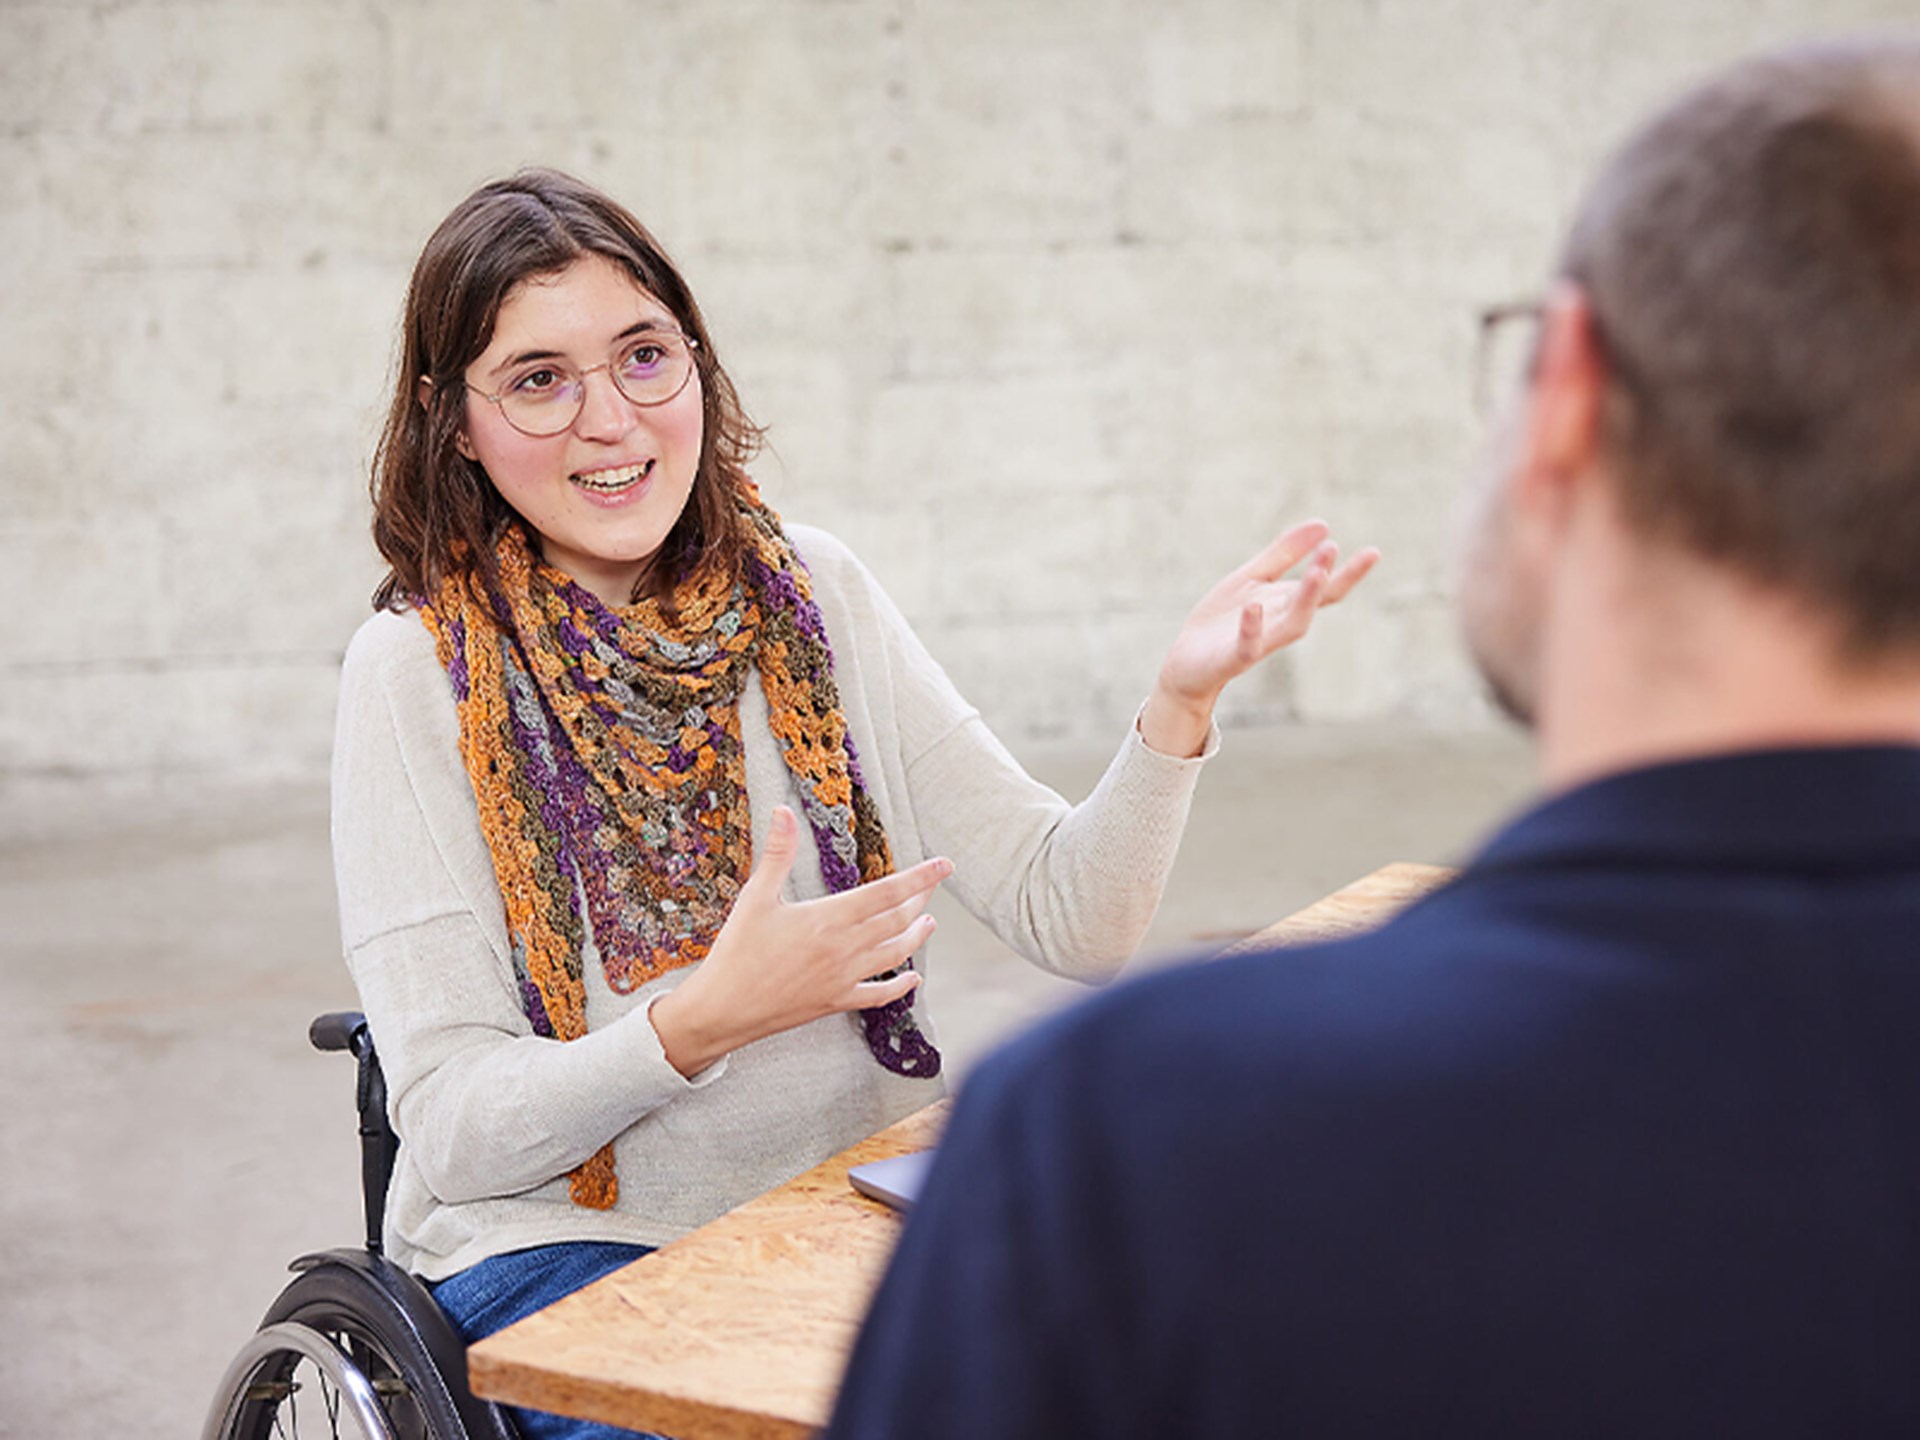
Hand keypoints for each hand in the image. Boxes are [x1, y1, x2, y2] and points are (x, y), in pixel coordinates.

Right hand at [648, 806, 951, 1076]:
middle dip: (920, 900)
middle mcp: (844, 948)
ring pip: (894, 955)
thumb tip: (783, 811)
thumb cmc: (736, 950)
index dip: (920, 877)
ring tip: (929, 923)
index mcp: (829, 918)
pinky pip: (879, 995)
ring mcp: (844, 978)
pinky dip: (901, 986)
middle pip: (898, 921)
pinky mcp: (837, 1001)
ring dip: (916, 937)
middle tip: (935, 885)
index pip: (887, 892)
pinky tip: (912, 978)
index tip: (944, 865)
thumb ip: (777, 854)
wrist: (724, 1008)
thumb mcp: (755, 897)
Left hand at [1141, 520, 1379, 756]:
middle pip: (1312, 604)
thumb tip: (1324, 524)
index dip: (1349, 573)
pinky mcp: (1232, 658)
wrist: (1186, 661)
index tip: (1374, 552)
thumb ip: (1284, 554)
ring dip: (1303, 599)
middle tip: (1333, 549)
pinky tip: (1254, 607)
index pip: (1326, 589)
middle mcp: (1279, 624)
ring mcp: (1259, 642)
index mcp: (1286, 603)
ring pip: (1291, 626)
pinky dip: (1252, 627)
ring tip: (1315, 571)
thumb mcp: (1252, 578)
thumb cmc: (1223, 620)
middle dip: (1325, 579)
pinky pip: (1248, 646)